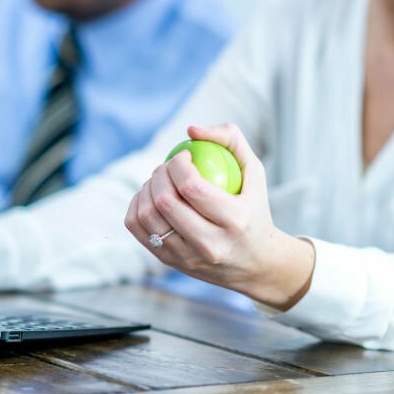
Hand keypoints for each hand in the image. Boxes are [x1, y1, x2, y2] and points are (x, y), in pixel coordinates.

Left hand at [124, 123, 314, 309]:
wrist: (256, 263)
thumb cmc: (254, 209)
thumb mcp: (255, 172)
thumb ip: (231, 140)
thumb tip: (191, 130)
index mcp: (235, 221)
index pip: (191, 188)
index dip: (177, 165)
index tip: (183, 156)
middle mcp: (210, 244)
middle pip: (165, 202)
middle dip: (160, 174)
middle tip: (167, 167)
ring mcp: (187, 258)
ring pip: (146, 216)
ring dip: (146, 189)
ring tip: (159, 181)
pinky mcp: (170, 263)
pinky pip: (138, 229)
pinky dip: (137, 206)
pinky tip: (151, 197)